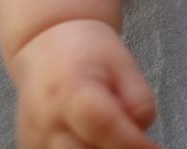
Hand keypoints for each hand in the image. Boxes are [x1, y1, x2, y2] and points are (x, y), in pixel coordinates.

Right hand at [8, 19, 157, 148]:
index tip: (155, 148)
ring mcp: (35, 139)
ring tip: (113, 132)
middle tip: (136, 139)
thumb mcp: (124, 64)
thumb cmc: (87, 51)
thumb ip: (138, 100)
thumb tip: (141, 133)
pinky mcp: (32, 148)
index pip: (105, 127)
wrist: (46, 47)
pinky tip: (91, 136)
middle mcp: (47, 122)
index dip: (133, 144)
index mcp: (71, 93)